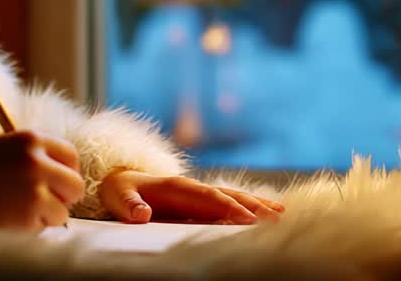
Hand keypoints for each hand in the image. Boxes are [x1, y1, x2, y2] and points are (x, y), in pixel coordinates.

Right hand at [0, 130, 84, 230]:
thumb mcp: (1, 150)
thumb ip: (33, 157)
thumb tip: (65, 176)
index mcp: (29, 138)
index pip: (70, 156)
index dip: (64, 173)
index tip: (54, 184)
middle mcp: (36, 159)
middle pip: (75, 184)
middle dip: (62, 198)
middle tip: (40, 204)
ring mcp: (34, 187)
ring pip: (63, 212)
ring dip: (44, 218)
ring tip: (12, 211)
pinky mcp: (28, 214)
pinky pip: (44, 229)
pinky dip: (30, 230)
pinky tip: (4, 220)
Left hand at [98, 169, 284, 224]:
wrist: (121, 180)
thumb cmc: (120, 191)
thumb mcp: (118, 196)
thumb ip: (130, 205)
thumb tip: (142, 214)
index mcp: (175, 186)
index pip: (206, 197)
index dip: (227, 207)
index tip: (247, 219)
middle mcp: (193, 187)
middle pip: (227, 195)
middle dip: (252, 206)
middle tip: (277, 219)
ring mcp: (200, 194)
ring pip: (234, 197)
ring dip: (257, 204)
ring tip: (282, 214)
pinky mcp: (202, 202)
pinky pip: (230, 203)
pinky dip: (251, 206)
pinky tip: (270, 212)